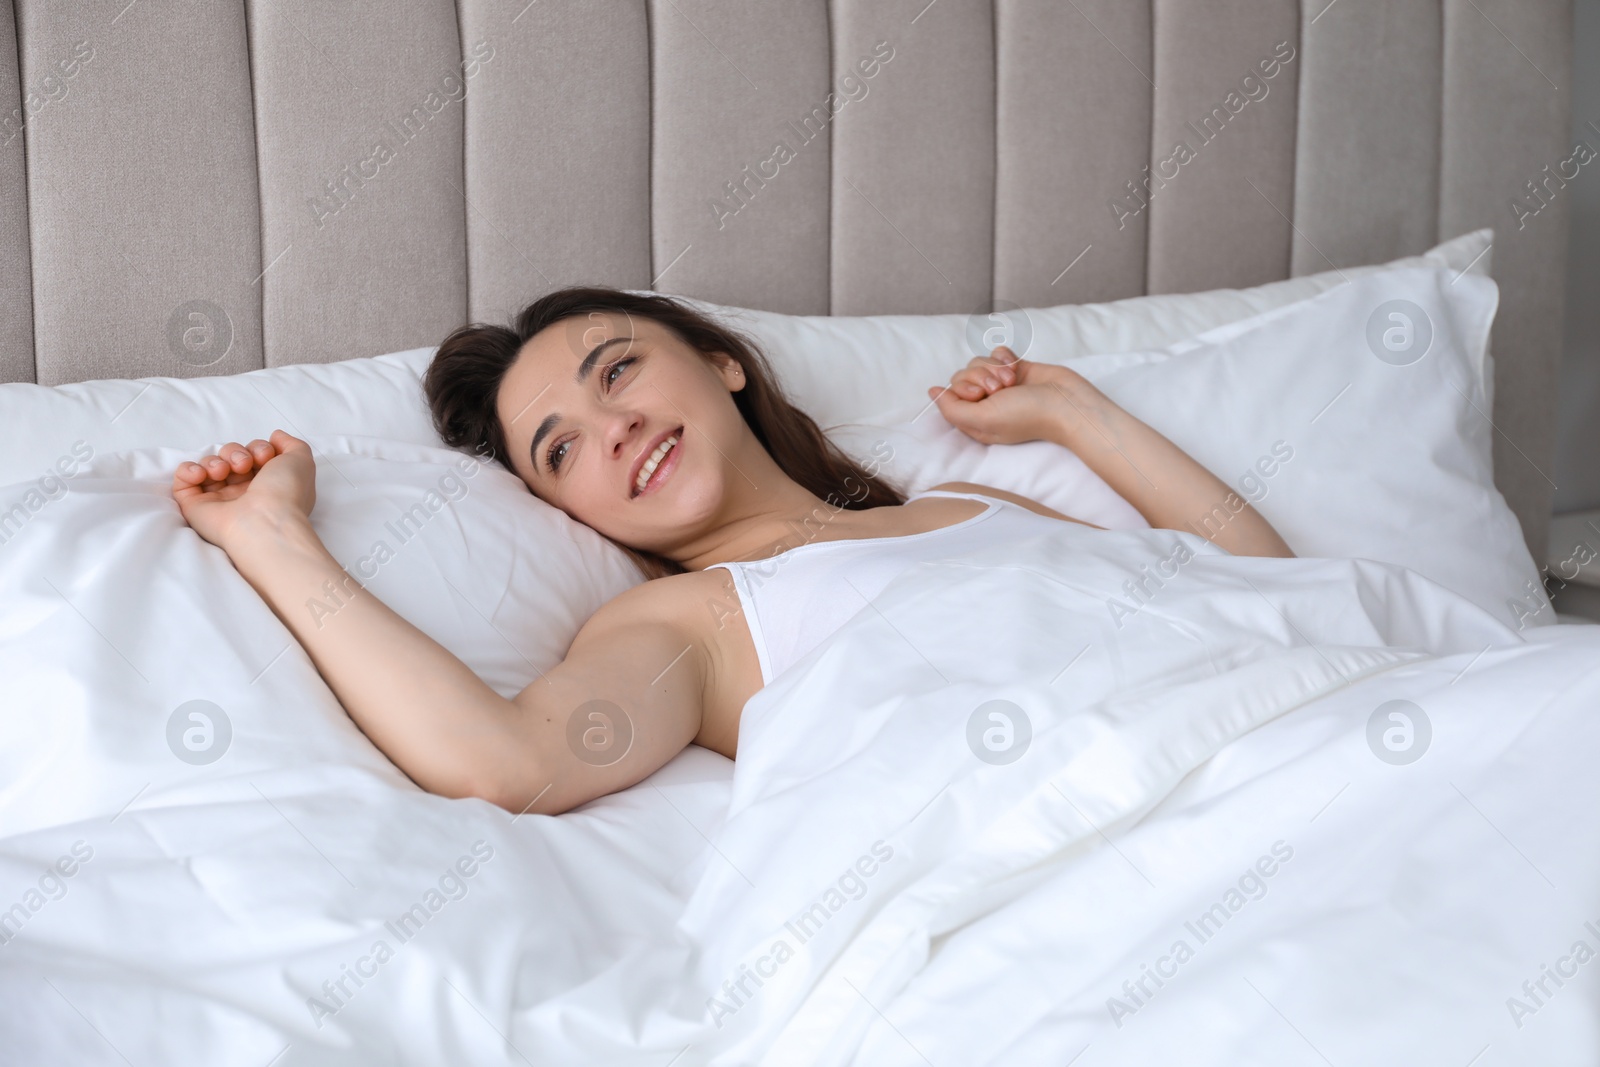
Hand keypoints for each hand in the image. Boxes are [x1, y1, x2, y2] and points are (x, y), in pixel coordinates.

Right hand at [171, 430, 316, 551]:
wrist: (264, 522)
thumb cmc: (285, 492)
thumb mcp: (301, 460)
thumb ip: (292, 444)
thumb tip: (276, 436)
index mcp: (268, 483)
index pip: (253, 454)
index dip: (258, 447)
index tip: (266, 456)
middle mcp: (244, 491)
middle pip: (230, 456)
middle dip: (236, 452)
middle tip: (244, 465)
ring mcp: (219, 499)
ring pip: (209, 464)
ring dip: (215, 461)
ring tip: (223, 472)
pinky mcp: (195, 506)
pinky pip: (183, 480)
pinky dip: (189, 470)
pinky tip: (202, 475)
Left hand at [926, 346, 1087, 445]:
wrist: (1067, 402)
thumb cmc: (1027, 416)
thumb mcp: (982, 420)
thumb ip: (951, 409)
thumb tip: (931, 392)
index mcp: (975, 419)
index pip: (950, 394)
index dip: (962, 388)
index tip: (979, 395)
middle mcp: (985, 402)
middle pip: (963, 375)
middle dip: (980, 376)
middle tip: (1000, 390)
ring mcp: (1000, 384)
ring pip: (979, 362)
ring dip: (995, 368)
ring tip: (1012, 381)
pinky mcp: (1015, 368)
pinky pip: (996, 353)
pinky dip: (1004, 357)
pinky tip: (1016, 366)